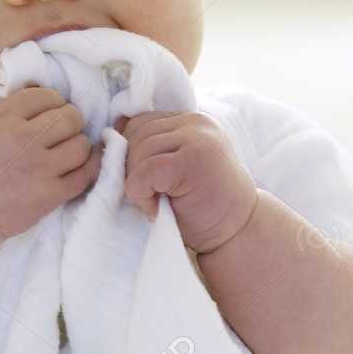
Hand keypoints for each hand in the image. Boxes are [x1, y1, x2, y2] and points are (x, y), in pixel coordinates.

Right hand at [0, 85, 100, 252]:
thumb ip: (5, 111)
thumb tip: (36, 98)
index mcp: (1, 118)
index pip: (45, 96)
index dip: (53, 103)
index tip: (50, 114)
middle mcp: (22, 139)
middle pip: (70, 117)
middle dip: (71, 122)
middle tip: (65, 132)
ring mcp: (38, 168)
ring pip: (81, 145)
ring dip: (78, 146)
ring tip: (69, 152)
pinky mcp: (47, 195)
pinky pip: (84, 176)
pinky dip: (86, 170)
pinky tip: (79, 168)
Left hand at [112, 110, 257, 253]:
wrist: (240, 232)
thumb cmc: (204, 207)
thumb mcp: (175, 170)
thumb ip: (152, 148)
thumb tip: (113, 129)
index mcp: (190, 121)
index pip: (140, 123)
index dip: (132, 154)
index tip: (148, 182)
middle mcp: (196, 123)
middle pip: (136, 134)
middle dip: (131, 169)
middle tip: (150, 197)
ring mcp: (197, 139)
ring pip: (138, 151)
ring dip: (136, 184)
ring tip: (156, 203)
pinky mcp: (192, 160)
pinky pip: (144, 171)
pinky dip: (140, 195)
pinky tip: (156, 208)